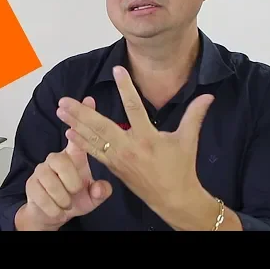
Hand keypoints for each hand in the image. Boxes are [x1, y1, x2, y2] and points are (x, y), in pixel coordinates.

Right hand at [16, 97, 112, 230]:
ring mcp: (41, 170)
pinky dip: (54, 208)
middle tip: (76, 192)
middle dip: (72, 183)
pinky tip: (56, 208)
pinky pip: (44, 197)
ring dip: (63, 199)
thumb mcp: (91, 197)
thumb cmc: (72, 199)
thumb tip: (100, 188)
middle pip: (62, 162)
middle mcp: (55, 159)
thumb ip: (99, 192)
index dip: (83, 117)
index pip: (78, 133)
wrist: (49, 214)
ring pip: (53, 183)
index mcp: (72, 157)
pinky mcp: (30, 184)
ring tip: (66, 202)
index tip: (89, 99)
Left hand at [55, 66, 214, 218]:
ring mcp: (118, 159)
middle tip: (64, 100)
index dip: (125, 87)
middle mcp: (129, 147)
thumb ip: (195, 115)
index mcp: (147, 137)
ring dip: (75, 124)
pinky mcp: (113, 168)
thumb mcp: (188, 139)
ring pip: (92, 139)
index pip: (134, 107)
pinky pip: (93, 153)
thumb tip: (208, 95)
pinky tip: (68, 133)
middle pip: (101, 126)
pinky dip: (80, 143)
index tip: (116, 69)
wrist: (174, 199)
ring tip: (60, 111)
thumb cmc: (181, 168)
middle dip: (81, 112)